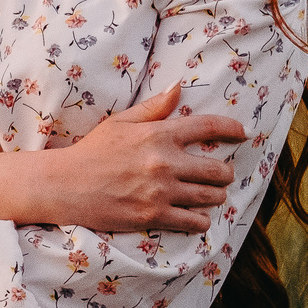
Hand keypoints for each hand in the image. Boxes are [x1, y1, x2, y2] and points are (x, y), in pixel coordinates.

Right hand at [54, 83, 244, 233]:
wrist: (64, 185)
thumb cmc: (91, 151)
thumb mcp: (120, 122)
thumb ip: (153, 107)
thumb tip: (179, 86)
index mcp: (159, 134)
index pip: (208, 127)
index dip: (232, 129)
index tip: (243, 133)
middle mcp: (165, 162)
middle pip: (218, 169)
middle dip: (225, 173)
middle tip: (221, 175)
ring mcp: (161, 191)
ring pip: (211, 196)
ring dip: (216, 196)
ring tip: (210, 195)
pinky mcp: (154, 215)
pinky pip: (195, 221)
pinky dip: (201, 220)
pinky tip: (195, 216)